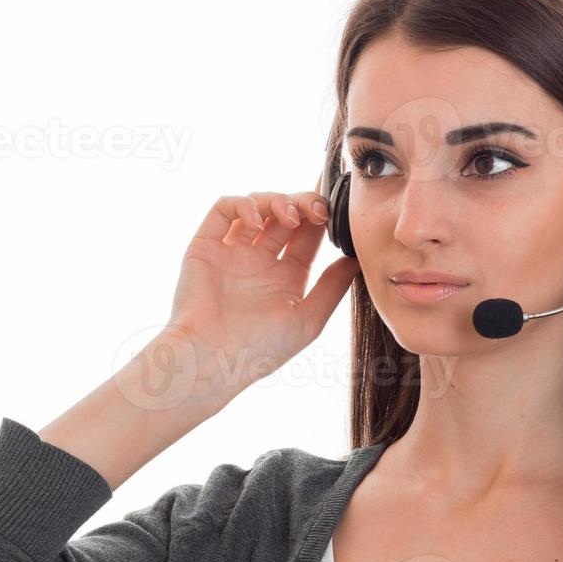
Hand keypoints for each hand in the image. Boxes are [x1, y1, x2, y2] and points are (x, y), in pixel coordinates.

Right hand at [165, 178, 360, 405]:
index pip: (308, 235)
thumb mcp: (308, 320)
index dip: (322, 217)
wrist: (212, 359)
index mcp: (285, 277)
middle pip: (285, 215)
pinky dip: (242, 205)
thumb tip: (356, 259)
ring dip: (277, 201)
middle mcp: (260, 261)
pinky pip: (223, 210)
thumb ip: (332, 287)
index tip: (336, 210)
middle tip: (317, 209)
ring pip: (257, 206)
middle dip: (304, 203)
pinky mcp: (206, 245)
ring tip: (291, 217)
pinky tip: (258, 223)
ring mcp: (233, 251)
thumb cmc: (260, 350)